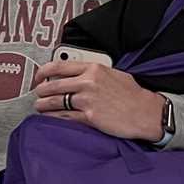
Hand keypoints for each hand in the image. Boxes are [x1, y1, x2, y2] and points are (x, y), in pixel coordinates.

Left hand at [33, 59, 164, 142]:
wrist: (146, 112)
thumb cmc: (132, 95)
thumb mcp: (112, 74)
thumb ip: (92, 73)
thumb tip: (74, 75)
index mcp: (93, 68)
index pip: (59, 66)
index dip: (43, 72)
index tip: (38, 77)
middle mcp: (88, 82)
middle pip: (53, 85)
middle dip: (41, 91)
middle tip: (38, 95)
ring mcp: (87, 100)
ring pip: (55, 101)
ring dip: (43, 105)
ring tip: (40, 107)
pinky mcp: (89, 116)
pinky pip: (64, 117)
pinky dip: (54, 117)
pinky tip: (50, 118)